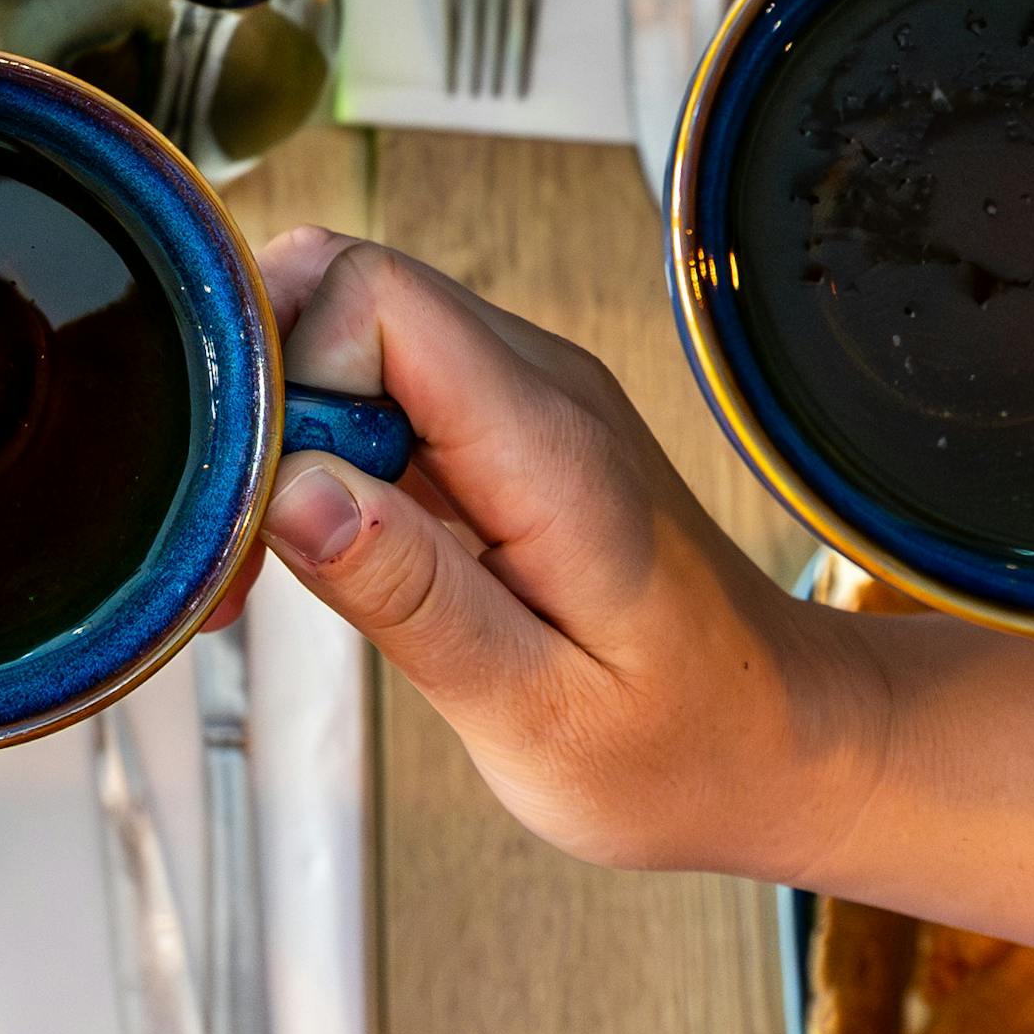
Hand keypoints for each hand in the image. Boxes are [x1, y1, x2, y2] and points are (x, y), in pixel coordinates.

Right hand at [250, 233, 880, 881]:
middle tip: (248, 538)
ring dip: (286, 427)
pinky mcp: (503, 420)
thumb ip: (411, 597)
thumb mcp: (536, 716)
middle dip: (261, 395)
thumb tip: (291, 489)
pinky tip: (332, 546)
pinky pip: (380, 378)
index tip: (260, 507)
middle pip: (341, 285)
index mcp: (551, 444)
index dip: (283, 378)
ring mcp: (525, 391)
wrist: (786, 737)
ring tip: (278, 558)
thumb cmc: (680, 749)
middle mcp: (540, 384)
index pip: (368, 295)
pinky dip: (325, 447)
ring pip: (347, 325)